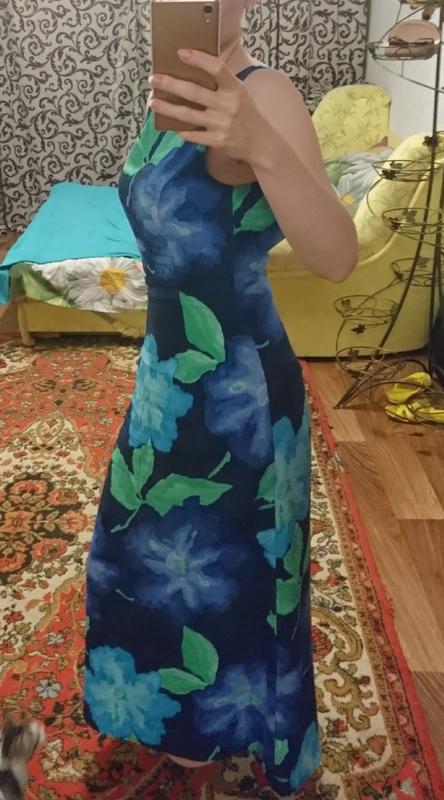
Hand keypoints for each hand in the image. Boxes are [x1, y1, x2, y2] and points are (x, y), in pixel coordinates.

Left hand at [147, 49, 268, 164]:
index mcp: (235, 88)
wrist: (261, 143)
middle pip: (194, 92)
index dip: (199, 59)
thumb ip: (221, 84)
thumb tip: (192, 73)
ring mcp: (222, 124)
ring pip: (189, 114)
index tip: (181, 53)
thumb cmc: (246, 114)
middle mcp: (228, 105)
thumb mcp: (240, 93)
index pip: (216, 68)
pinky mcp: (218, 141)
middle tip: (153, 79)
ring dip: (168, 108)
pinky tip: (172, 128)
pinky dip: (183, 132)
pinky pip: (195, 135)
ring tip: (153, 102)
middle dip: (171, 84)